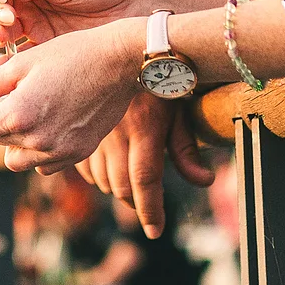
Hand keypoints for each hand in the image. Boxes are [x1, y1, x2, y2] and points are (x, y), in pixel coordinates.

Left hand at [0, 21, 142, 173]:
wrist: (120, 61)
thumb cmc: (70, 53)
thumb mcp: (21, 63)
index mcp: (17, 115)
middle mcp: (36, 141)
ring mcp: (59, 152)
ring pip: (16, 160)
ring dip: (10, 141)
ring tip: (19, 113)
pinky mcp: (77, 154)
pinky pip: (43, 164)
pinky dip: (36, 150)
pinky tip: (43, 125)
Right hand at [78, 95, 215, 238]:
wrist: (123, 54)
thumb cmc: (160, 84)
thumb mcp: (178, 112)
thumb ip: (187, 150)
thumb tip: (205, 181)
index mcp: (144, 127)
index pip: (145, 180)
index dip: (151, 210)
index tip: (156, 231)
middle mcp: (115, 132)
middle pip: (122, 186)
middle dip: (136, 202)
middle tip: (148, 202)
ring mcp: (94, 132)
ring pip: (103, 181)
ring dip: (118, 188)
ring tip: (132, 177)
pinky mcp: (80, 131)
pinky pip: (86, 169)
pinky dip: (99, 176)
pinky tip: (112, 165)